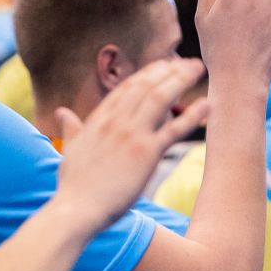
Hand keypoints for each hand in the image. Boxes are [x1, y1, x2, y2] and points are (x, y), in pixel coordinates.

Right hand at [54, 60, 207, 231]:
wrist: (77, 208)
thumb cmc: (73, 186)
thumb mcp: (69, 150)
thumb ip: (71, 129)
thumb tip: (62, 113)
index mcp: (99, 118)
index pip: (127, 88)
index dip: (148, 74)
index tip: (164, 65)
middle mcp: (116, 121)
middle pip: (146, 86)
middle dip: (169, 70)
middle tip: (188, 62)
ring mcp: (132, 135)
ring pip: (161, 98)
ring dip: (181, 80)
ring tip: (198, 68)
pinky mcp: (146, 153)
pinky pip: (174, 130)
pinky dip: (193, 115)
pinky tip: (208, 104)